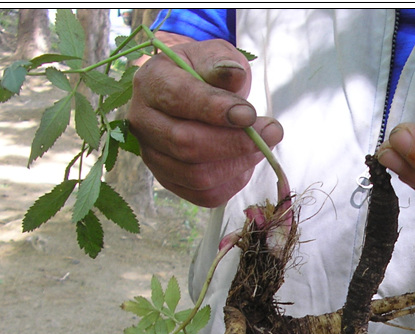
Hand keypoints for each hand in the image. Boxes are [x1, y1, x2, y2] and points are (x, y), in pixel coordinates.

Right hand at [128, 36, 283, 206]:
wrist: (195, 93)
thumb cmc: (207, 72)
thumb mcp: (215, 56)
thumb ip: (222, 64)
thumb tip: (234, 74)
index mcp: (150, 81)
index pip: (178, 99)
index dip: (216, 109)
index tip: (250, 114)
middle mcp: (142, 121)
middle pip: (186, 144)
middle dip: (236, 142)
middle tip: (272, 132)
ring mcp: (152, 155)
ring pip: (197, 175)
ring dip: (239, 164)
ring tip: (263, 146)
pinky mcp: (170, 181)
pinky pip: (204, 195)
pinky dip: (233, 183)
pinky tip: (246, 163)